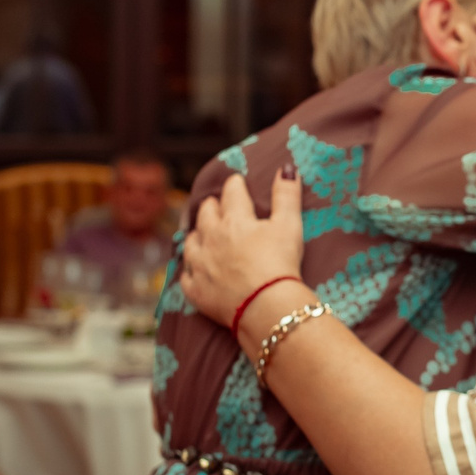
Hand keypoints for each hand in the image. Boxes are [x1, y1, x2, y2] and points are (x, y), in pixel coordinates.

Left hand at [181, 168, 306, 330]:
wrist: (266, 306)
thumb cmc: (280, 263)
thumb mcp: (289, 225)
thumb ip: (286, 195)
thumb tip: (286, 168)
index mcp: (234, 219)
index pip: (231, 192)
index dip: (235, 185)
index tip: (237, 182)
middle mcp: (210, 237)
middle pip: (206, 213)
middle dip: (213, 206)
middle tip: (218, 205)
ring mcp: (199, 264)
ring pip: (190, 242)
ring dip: (197, 235)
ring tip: (203, 234)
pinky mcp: (196, 290)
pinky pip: (186, 277)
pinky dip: (190, 271)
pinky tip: (195, 270)